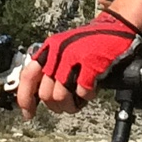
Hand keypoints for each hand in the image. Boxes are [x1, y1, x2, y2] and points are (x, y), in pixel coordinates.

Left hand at [23, 10, 137, 110]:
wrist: (116, 27)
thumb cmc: (91, 43)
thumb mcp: (63, 51)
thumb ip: (50, 69)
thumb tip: (38, 96)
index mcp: (48, 50)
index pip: (27, 77)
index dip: (25, 99)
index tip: (28, 114)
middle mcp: (57, 52)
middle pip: (45, 93)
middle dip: (55, 106)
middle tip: (65, 106)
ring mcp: (73, 57)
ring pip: (60, 96)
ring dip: (71, 105)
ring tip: (78, 102)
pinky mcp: (91, 62)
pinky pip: (82, 91)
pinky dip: (87, 97)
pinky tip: (91, 91)